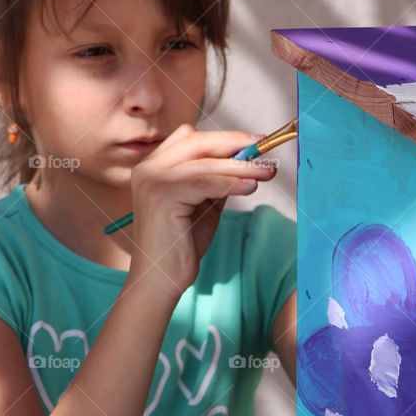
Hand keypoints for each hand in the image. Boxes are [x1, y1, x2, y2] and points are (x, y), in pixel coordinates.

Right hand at [127, 124, 276, 299]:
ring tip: (268, 171)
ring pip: (205, 162)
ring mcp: (152, 180)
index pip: (191, 138)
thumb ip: (218, 179)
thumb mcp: (204, 203)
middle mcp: (148, 168)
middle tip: (266, 149)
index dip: (225, 137)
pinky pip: (205, 182)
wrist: (160, 279)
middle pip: (197, 141)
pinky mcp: (161, 196)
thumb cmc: (181, 244)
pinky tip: (251, 187)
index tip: (256, 142)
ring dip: (241, 165)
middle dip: (235, 142)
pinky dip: (232, 182)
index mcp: (154, 166)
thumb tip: (249, 158)